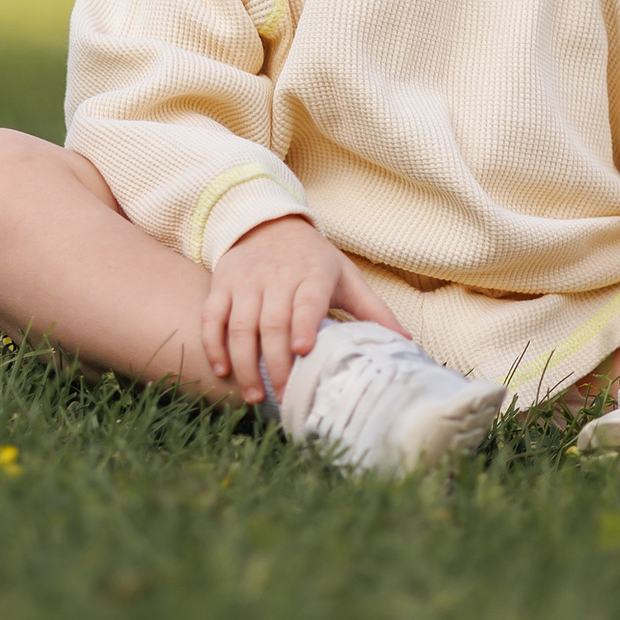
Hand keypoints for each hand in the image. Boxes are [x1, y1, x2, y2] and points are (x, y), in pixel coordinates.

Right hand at [203, 216, 407, 404]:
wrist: (268, 223)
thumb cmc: (313, 259)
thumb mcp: (345, 276)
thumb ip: (373, 309)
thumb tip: (407, 342)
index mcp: (313, 275)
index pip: (308, 300)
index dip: (304, 324)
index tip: (304, 350)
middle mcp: (277, 277)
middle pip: (272, 323)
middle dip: (276, 363)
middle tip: (283, 397)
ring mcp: (246, 281)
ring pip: (240, 324)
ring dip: (245, 363)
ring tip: (255, 396)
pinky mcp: (222, 284)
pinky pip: (213, 316)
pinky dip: (214, 344)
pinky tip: (222, 370)